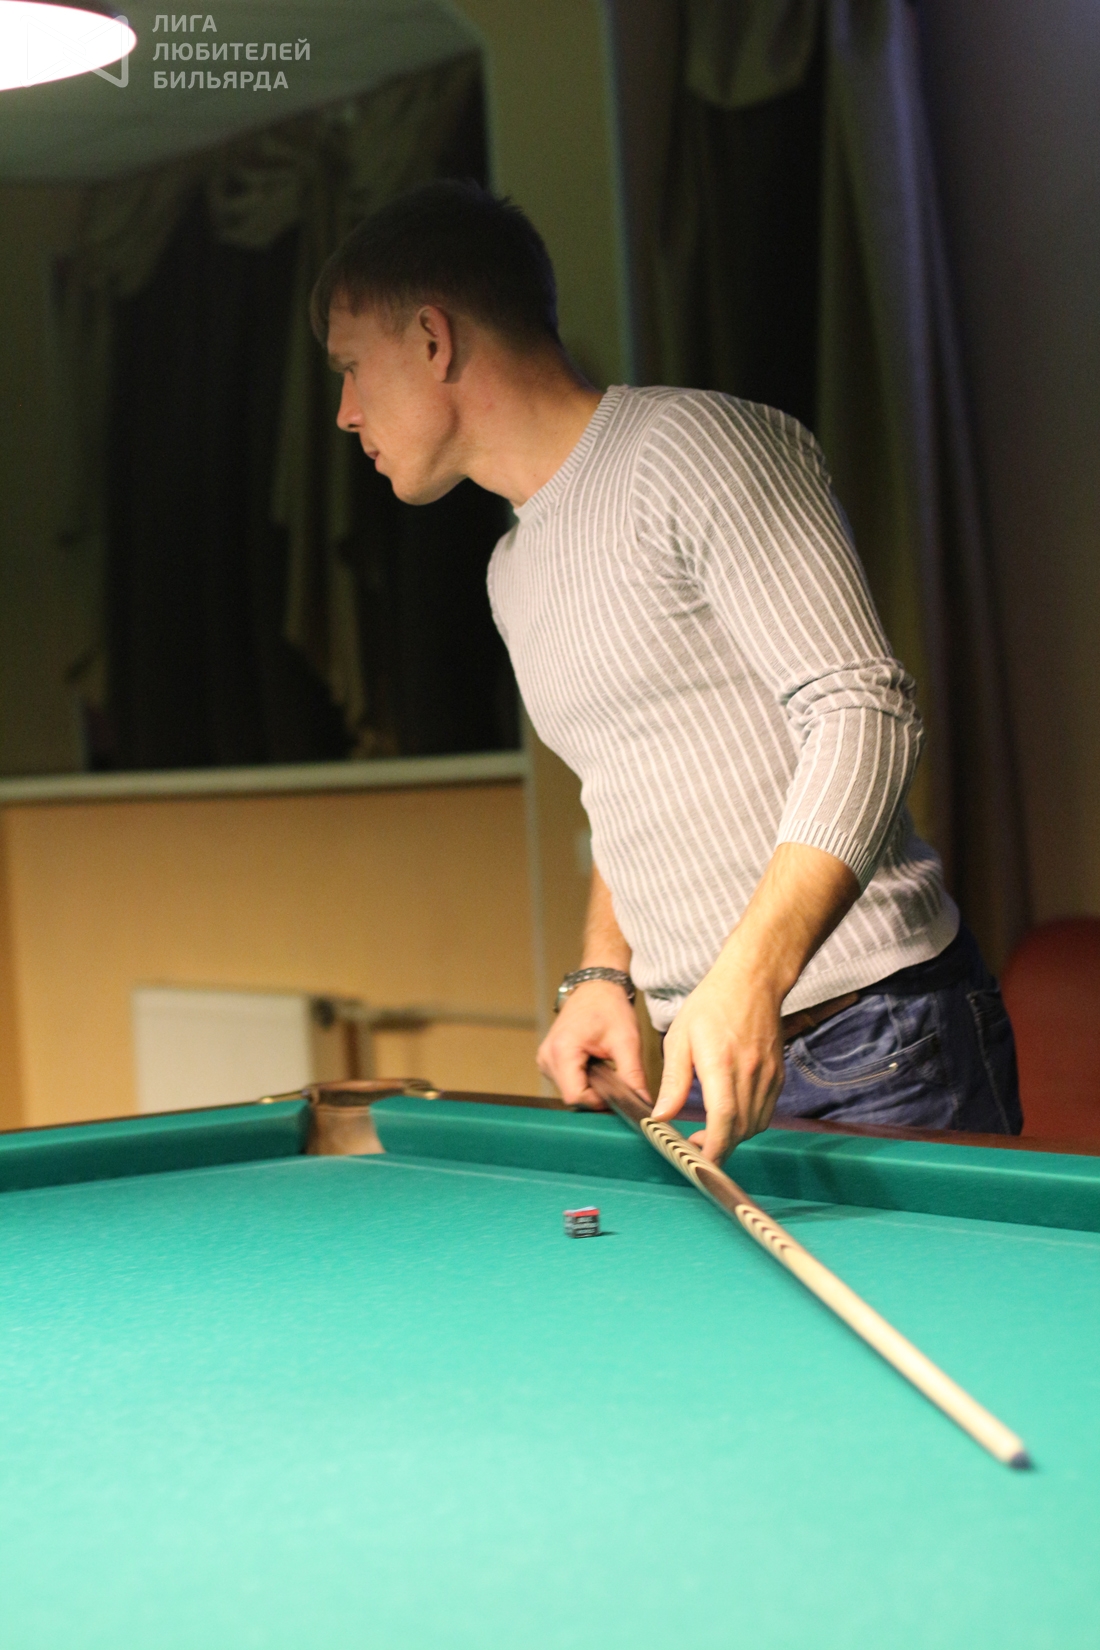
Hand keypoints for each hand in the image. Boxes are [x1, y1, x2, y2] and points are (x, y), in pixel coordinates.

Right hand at [538, 981, 649, 1109]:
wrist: (597, 987)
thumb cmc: (609, 1007)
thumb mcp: (626, 1041)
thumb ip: (633, 1075)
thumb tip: (643, 1103)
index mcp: (562, 1051)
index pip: (576, 1097)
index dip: (599, 1101)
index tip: (618, 1091)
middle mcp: (547, 1057)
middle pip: (572, 1097)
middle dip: (597, 1094)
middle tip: (615, 1076)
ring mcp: (545, 1059)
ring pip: (570, 1091)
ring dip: (590, 1087)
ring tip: (605, 1066)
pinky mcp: (549, 1060)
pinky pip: (567, 1082)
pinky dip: (584, 1080)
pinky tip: (595, 1064)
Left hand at [652, 964, 782, 1160]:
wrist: (752, 981)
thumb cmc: (712, 1005)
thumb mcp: (680, 1038)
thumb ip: (673, 1081)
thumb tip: (661, 1116)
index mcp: (722, 1063)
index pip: (724, 1118)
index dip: (714, 1146)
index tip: (700, 1160)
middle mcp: (751, 1072)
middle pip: (740, 1128)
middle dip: (720, 1146)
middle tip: (696, 1145)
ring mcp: (769, 1075)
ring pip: (755, 1124)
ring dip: (734, 1136)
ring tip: (711, 1132)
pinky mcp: (778, 1075)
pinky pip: (766, 1111)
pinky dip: (748, 1122)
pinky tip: (730, 1115)